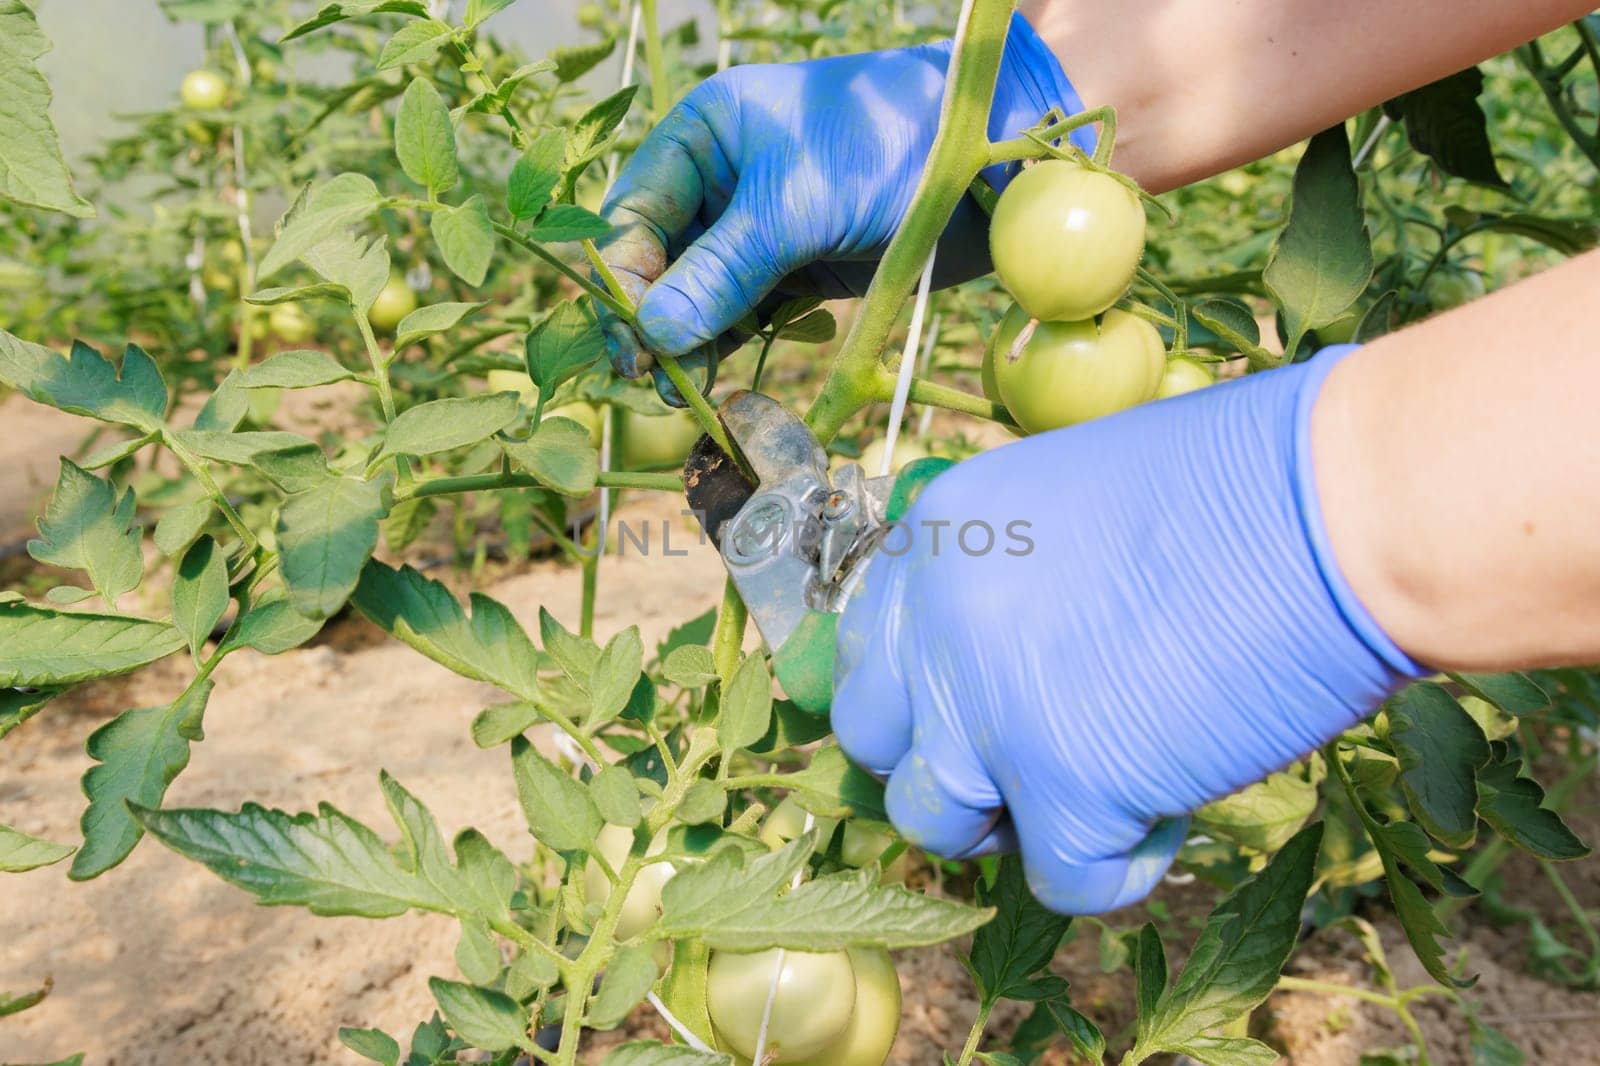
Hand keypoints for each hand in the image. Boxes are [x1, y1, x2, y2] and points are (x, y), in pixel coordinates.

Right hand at [596, 13, 1086, 397]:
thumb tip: (653, 336)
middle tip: (652, 380)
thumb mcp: (796, 207)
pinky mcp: (793, 267)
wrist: (990, 163)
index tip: (630, 342)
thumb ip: (723, 272)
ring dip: (688, 342)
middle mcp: (719, 179)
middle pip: (659, 260)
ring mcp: (755, 227)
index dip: (625, 281)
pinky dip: (729, 345)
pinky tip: (719, 380)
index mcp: (703, 135)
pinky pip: (742, 312)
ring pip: (697, 294)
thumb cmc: (889, 148)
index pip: (634, 214)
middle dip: (652, 320)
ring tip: (684, 392)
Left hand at [831, 347, 1427, 913]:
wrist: (1341, 506)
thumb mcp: (1082, 506)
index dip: (915, 698)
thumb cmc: (1250, 486)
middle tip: (1033, 762)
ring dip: (1012, 825)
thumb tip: (1007, 664)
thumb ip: (1015, 582)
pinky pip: (1056, 881)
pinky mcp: (1062, 783)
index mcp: (941, 535)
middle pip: (875, 740)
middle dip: (946, 766)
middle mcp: (938, 618)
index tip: (970, 719)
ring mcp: (987, 704)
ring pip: (932, 823)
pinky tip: (1167, 816)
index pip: (866, 649)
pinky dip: (1114, 870)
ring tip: (1102, 789)